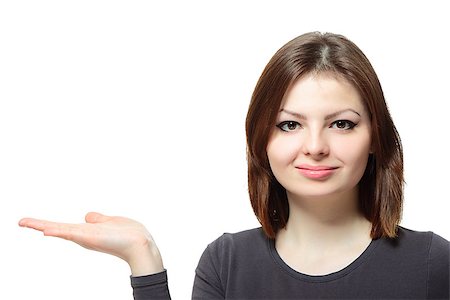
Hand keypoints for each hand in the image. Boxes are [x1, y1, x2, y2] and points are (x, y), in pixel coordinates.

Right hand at [18, 212, 163, 275]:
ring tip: (25, 222)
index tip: (31, 222)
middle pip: (57, 229)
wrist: (139, 243)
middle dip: (39, 225)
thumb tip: (88, 216)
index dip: (48, 224)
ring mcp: (85, 237)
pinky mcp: (90, 237)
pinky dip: (58, 231)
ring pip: (60, 230)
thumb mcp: (109, 222)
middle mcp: (84, 235)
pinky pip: (71, 233)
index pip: (64, 227)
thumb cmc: (128, 234)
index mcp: (88, 232)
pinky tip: (45, 230)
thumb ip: (98, 219)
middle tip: (21, 221)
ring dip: (42, 225)